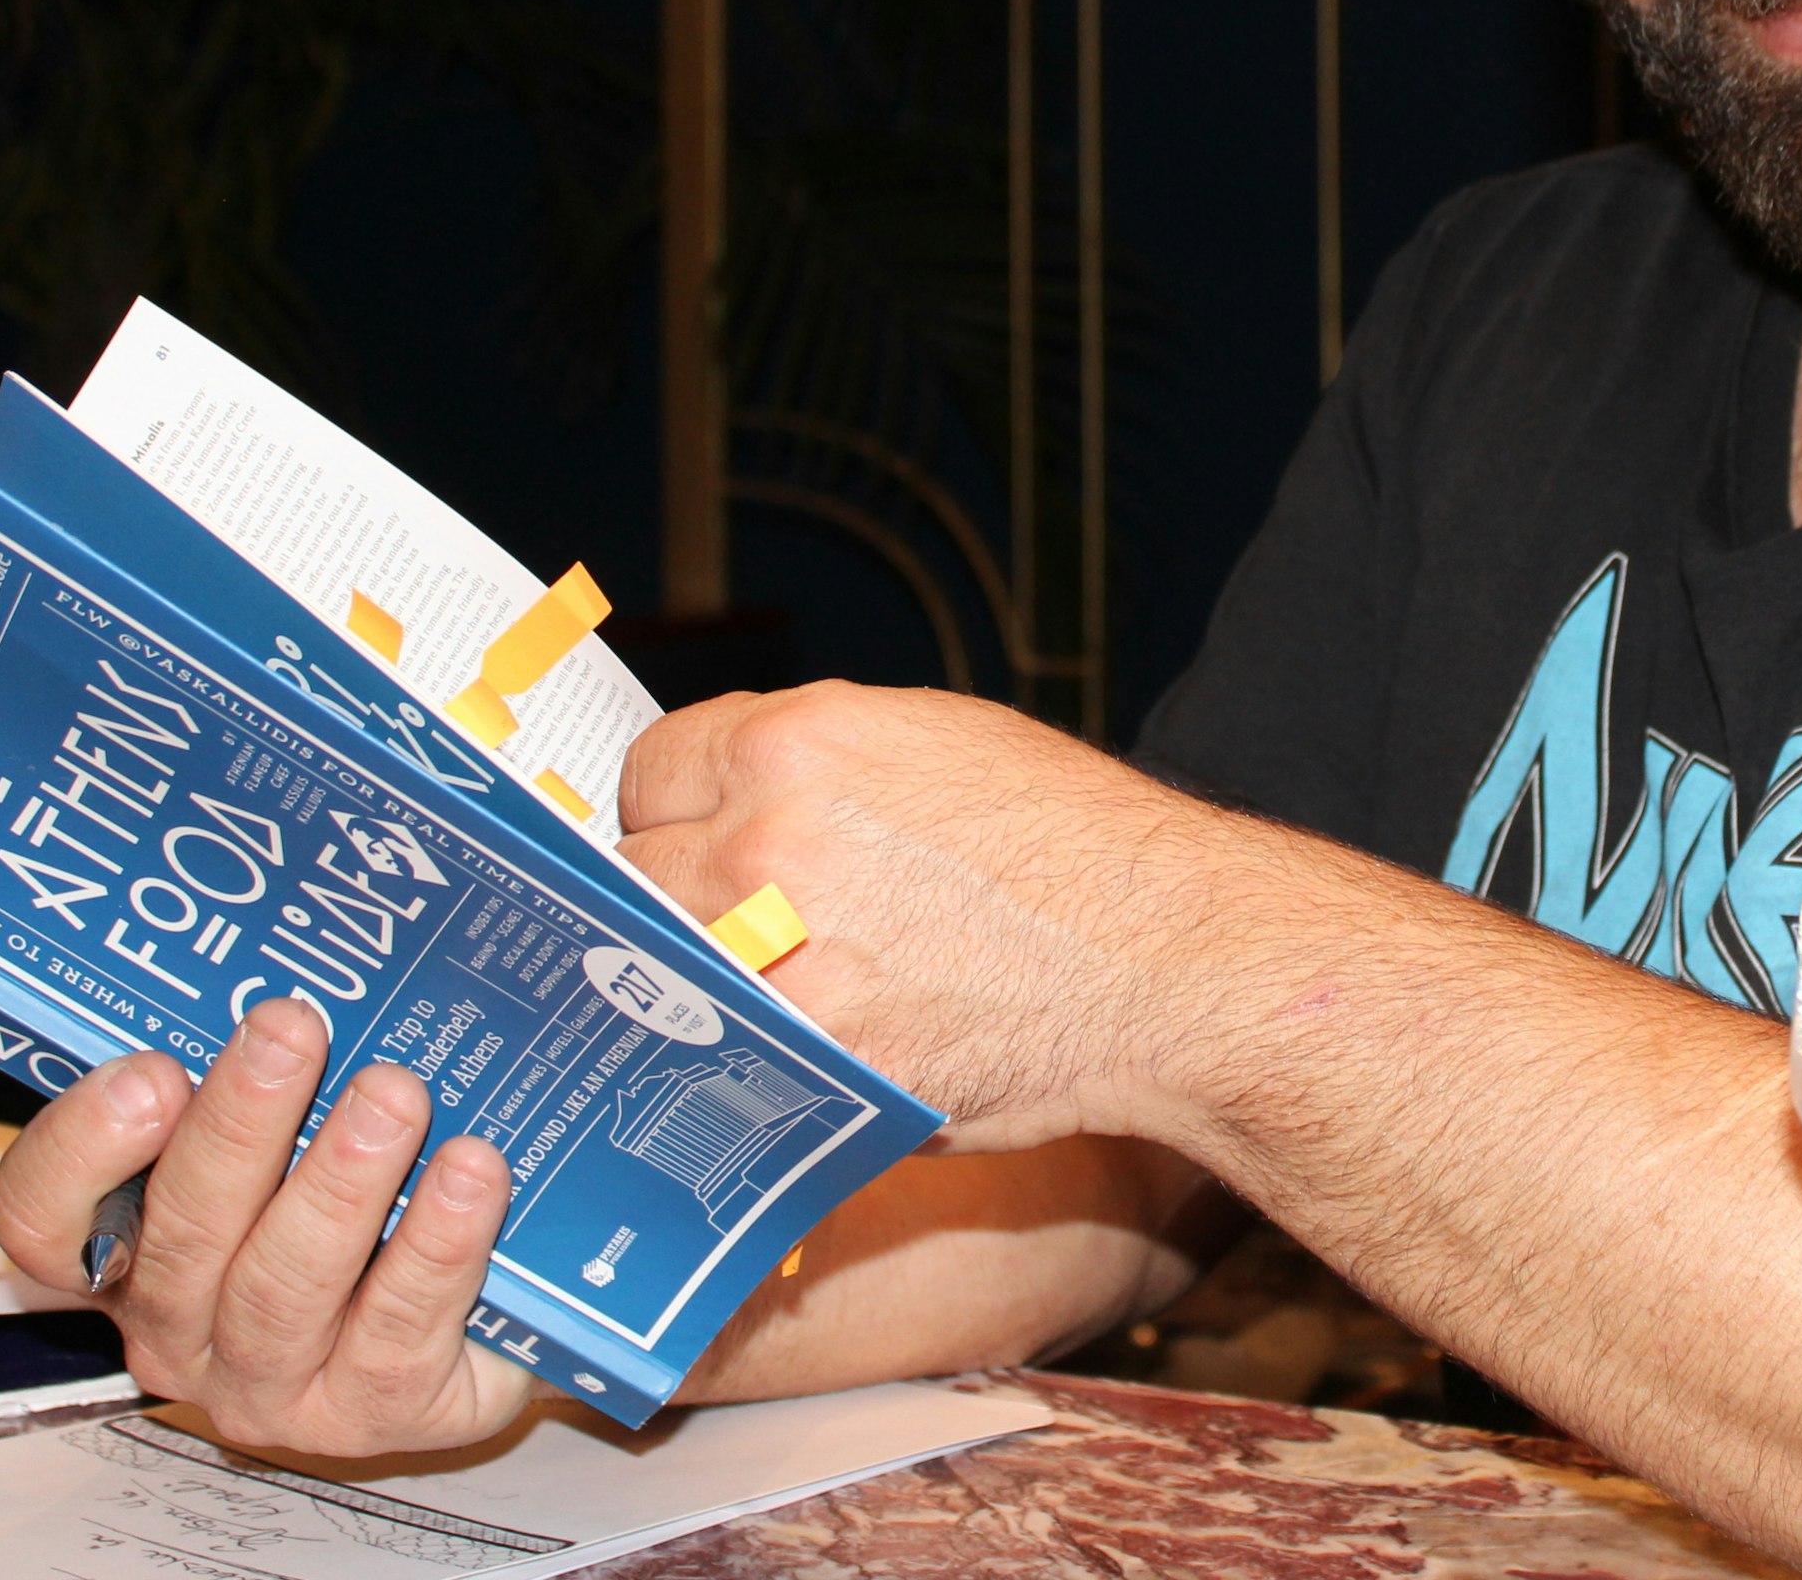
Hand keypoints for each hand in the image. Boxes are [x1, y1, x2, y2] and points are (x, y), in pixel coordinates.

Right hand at [0, 996, 538, 1452]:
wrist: (482, 1311)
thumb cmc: (368, 1197)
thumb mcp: (295, 1120)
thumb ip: (265, 1061)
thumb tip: (296, 954)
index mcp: (132, 1249)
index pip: (43, 1219)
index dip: (81, 1150)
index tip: (151, 1072)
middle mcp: (183, 1328)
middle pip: (182, 1235)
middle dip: (240, 1125)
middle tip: (294, 1029)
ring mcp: (275, 1385)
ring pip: (283, 1288)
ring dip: (340, 1183)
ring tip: (394, 1095)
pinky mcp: (379, 1414)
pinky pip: (396, 1334)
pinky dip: (436, 1248)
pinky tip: (472, 1176)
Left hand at [617, 683, 1246, 1153]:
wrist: (1164, 960)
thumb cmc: (1072, 848)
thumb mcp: (935, 745)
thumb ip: (813, 766)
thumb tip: (724, 799)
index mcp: (795, 742)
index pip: (651, 771)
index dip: (677, 812)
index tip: (699, 845)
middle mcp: (766, 837)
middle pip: (637, 875)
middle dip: (679, 902)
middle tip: (742, 932)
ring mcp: (774, 954)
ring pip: (665, 974)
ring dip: (703, 988)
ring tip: (778, 995)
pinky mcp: (808, 1056)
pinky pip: (728, 1054)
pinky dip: (754, 1058)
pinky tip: (812, 1050)